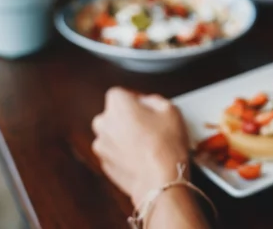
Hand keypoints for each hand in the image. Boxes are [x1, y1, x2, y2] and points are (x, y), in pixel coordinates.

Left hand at [92, 88, 189, 205]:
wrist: (160, 179)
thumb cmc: (165, 144)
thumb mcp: (170, 109)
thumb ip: (154, 99)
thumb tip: (148, 102)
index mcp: (117, 104)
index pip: (121, 94)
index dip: (136, 100)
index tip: (148, 108)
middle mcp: (103, 122)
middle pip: (114, 114)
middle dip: (128, 118)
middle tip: (150, 126)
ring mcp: (101, 145)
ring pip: (114, 134)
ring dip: (126, 136)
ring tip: (148, 144)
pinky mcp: (105, 164)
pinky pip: (115, 152)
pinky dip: (125, 153)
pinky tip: (143, 157)